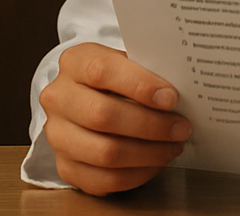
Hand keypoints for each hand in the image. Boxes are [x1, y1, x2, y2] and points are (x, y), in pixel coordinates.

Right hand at [39, 42, 190, 195]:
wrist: (85, 94)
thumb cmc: (115, 74)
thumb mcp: (125, 59)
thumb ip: (145, 69)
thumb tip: (181, 88)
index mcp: (75, 62)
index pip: (103, 71)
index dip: (140, 85)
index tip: (171, 98)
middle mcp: (59, 98)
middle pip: (103, 115)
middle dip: (150, 124)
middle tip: (181, 127)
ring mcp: (58, 135)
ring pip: (104, 152)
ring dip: (148, 153)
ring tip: (173, 146)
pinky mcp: (65, 167)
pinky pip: (102, 180)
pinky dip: (136, 174)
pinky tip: (155, 163)